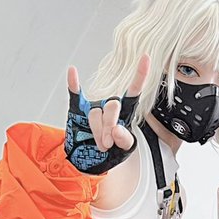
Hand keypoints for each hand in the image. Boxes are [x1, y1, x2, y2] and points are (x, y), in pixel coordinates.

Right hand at [64, 55, 149, 174]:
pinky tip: (72, 72)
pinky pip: (75, 96)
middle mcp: (110, 104)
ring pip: (95, 113)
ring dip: (97, 131)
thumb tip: (116, 131)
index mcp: (126, 110)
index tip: (146, 58)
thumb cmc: (112, 151)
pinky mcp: (79, 111)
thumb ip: (125, 140)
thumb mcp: (125, 150)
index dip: (140, 75)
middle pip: (112, 106)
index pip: (134, 90)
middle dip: (109, 127)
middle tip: (108, 144)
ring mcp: (94, 107)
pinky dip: (73, 85)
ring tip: (101, 145)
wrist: (93, 161)